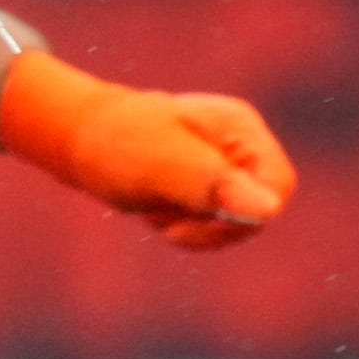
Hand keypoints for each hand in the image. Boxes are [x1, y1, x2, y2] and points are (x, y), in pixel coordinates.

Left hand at [0, 49, 298, 250]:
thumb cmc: (116, 144)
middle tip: (165, 219)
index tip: (187, 220)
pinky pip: (219, 226)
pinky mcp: (213, 185)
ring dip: (197, 230)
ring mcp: (229, 165)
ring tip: (156, 209)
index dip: (241, 217)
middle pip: (261, 211)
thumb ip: (213, 183)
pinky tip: (159, 213)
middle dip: (212, 227)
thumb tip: (268, 209)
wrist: (81, 139)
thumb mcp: (159, 164)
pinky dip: (189, 230)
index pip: (277, 187)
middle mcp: (242, 145)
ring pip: (240, 224)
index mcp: (240, 127)